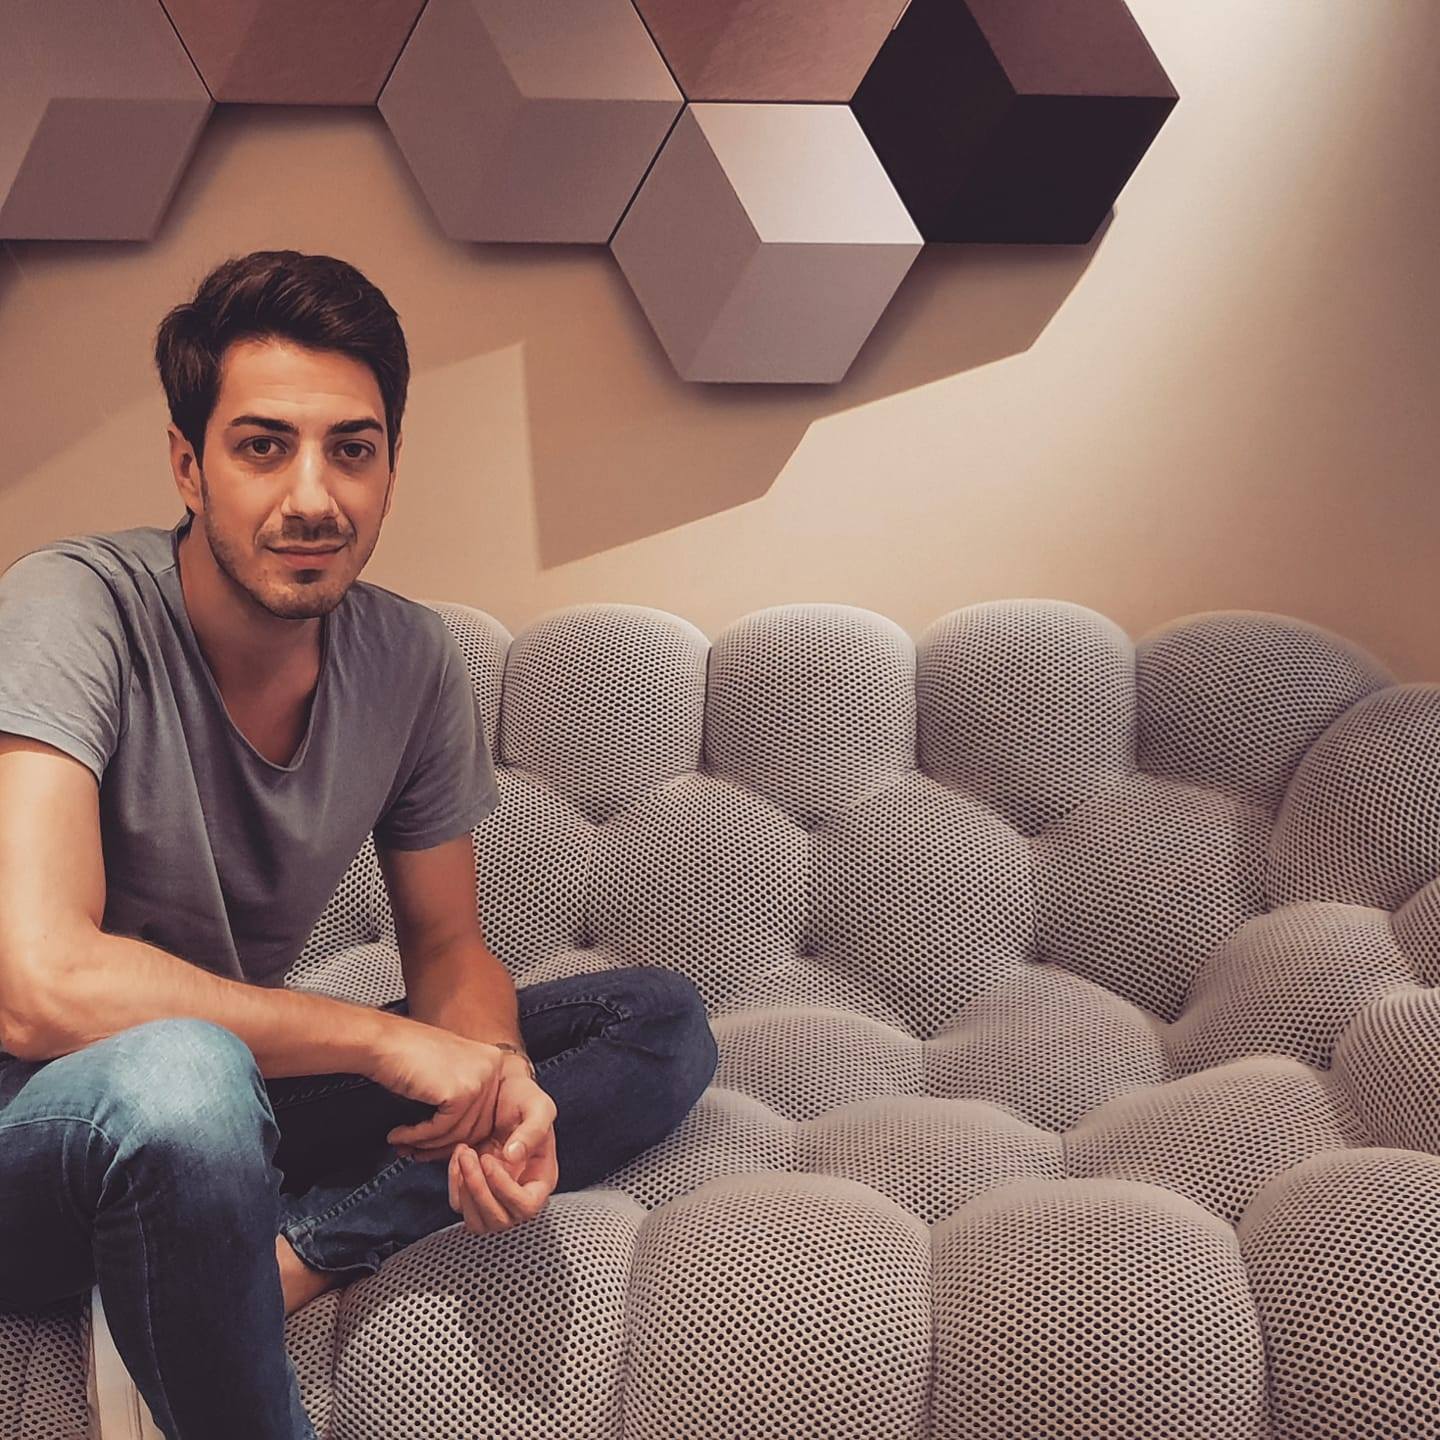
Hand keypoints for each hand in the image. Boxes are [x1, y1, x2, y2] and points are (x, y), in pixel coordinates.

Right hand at [369, 1013, 522, 1157]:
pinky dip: (418, 1136)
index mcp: (492, 1060)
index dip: (457, 1135)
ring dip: (428, 1144)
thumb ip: (462, 1098)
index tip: (433, 1145)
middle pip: (477, 1126)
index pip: (487, 1112)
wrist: (381, 1041)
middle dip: (442, 1145)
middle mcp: (492, 1067)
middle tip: (417, 1151)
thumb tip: (463, 1138)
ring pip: (459, 1132)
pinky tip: (399, 1135)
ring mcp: (480, 1078)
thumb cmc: (405, 1055)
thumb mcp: (446, 1073)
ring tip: (404, 1144)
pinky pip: (443, 1128)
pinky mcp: (462, 1092)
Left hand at [449, 1108, 558, 1235]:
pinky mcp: (474, 1189)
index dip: (506, 1190)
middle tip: (470, 1155)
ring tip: (464, 1154)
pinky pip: (460, 1205)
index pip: (527, 1206)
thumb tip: (514, 1157)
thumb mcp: (538, 1106)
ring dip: (465, 1191)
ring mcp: (495, 1195)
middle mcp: (519, 1193)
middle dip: (479, 1191)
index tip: (490, 1160)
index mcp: (541, 1179)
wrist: (501, 1089)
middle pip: (500, 1220)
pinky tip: (457, 1155)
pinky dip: (454, 1184)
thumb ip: (533, 1130)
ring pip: (477, 1221)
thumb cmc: (523, 1097)